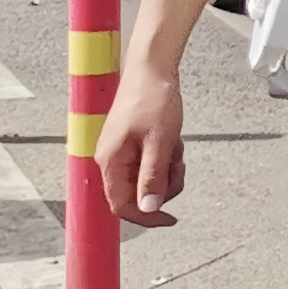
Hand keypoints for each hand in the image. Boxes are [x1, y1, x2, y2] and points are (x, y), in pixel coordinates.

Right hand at [94, 66, 185, 229]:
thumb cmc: (154, 102)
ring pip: (148, 179)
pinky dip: (165, 157)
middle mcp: (110, 160)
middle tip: (178, 162)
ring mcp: (120, 152)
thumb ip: (152, 177)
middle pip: (137, 194)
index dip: (146, 217)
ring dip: (167, 169)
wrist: (152, 69)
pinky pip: (151, 163)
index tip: (172, 219)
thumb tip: (148, 209)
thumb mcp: (160, 142)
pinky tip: (172, 139)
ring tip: (175, 146)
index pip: (122, 206)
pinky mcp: (130, 144)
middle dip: (163, 185)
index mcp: (110, 162)